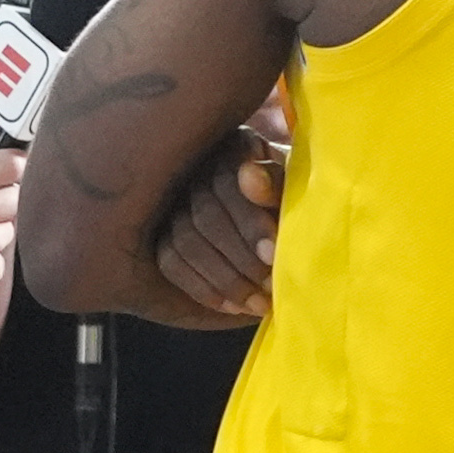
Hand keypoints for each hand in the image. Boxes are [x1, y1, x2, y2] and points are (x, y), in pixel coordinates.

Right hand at [152, 114, 284, 324]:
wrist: (278, 217)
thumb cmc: (291, 198)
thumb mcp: (293, 186)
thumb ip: (276, 182)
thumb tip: (248, 177)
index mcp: (229, 147)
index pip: (227, 183)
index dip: (249, 222)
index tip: (273, 255)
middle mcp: (193, 168)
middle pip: (203, 217)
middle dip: (240, 258)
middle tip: (270, 287)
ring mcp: (171, 202)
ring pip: (185, 243)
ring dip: (224, 280)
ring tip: (258, 303)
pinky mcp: (160, 233)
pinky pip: (170, 262)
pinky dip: (202, 288)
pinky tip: (232, 305)